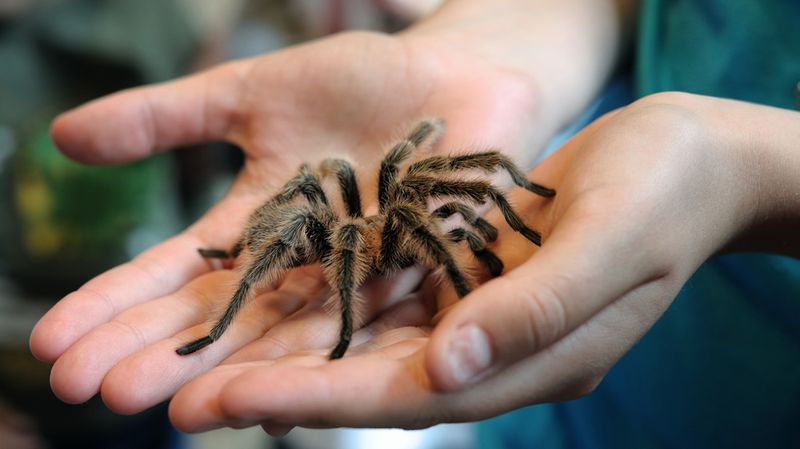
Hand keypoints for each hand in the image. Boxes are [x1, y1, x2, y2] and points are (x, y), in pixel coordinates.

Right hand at [29, 30, 556, 413]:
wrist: (460, 74)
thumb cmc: (364, 79)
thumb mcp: (253, 92)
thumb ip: (169, 118)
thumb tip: (61, 136)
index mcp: (258, 222)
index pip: (176, 273)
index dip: (116, 306)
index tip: (52, 342)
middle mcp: (301, 264)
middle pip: (221, 317)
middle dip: (156, 353)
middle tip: (90, 391)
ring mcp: (355, 277)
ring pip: (285, 334)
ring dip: (228, 373)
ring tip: (168, 410)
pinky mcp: (413, 280)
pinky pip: (366, 324)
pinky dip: (321, 362)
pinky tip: (277, 406)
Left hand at [166, 92, 796, 433]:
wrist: (688, 157)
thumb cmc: (664, 193)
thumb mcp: (614, 241)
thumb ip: (536, 307)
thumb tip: (452, 366)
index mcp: (535, 359)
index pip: (412, 395)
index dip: (320, 401)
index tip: (232, 401)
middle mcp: (496, 349)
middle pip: (373, 380)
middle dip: (279, 390)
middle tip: (182, 398)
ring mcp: (481, 313)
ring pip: (369, 344)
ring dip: (289, 352)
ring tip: (205, 360)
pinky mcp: (468, 272)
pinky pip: (387, 297)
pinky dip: (329, 304)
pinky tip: (275, 300)